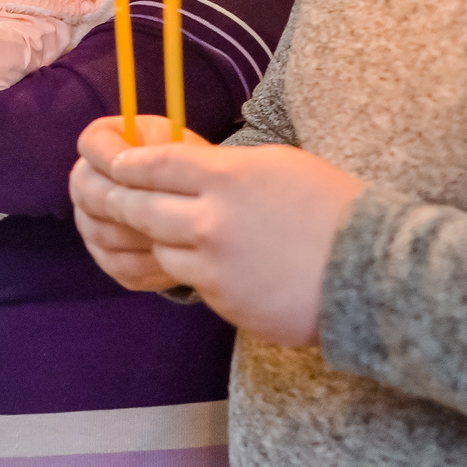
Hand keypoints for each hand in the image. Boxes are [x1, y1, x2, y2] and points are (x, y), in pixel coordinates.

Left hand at [70, 118, 361, 346]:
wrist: (372, 273)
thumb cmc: (334, 209)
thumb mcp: (279, 165)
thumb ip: (225, 169)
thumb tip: (184, 169)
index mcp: (227, 177)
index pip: (154, 164)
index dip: (126, 164)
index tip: (113, 164)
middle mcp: (211, 220)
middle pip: (138, 207)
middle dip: (112, 199)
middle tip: (94, 194)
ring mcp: (213, 266)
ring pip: (160, 249)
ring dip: (154, 238)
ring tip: (151, 229)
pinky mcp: (223, 302)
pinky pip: (192, 282)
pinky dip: (192, 270)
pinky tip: (209, 263)